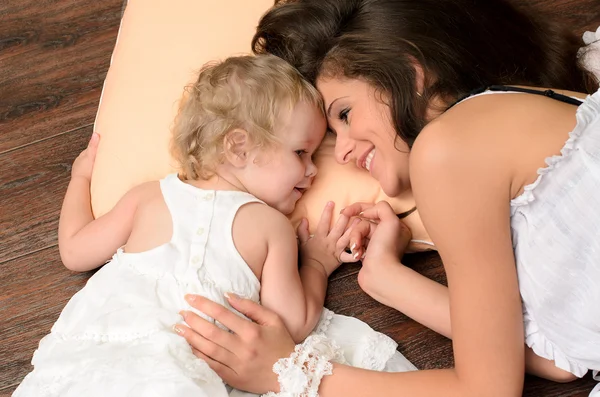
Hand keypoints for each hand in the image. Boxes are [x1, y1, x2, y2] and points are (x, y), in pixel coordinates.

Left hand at [71, 133, 99, 180]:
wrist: (82, 184)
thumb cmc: (85, 171)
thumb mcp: (90, 155)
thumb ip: (93, 145)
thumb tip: (95, 134)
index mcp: (81, 157)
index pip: (89, 150)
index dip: (95, 148)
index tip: (101, 147)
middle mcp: (80, 164)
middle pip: (89, 158)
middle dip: (94, 157)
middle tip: (102, 157)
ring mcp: (81, 172)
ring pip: (89, 166)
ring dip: (94, 166)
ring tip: (101, 166)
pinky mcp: (85, 179)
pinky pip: (90, 174)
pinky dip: (93, 173)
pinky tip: (98, 175)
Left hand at [174, 293, 294, 393]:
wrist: (291, 374)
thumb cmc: (282, 344)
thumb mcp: (272, 320)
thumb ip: (250, 307)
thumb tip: (228, 295)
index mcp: (252, 332)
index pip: (222, 314)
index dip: (204, 305)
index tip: (191, 298)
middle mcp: (242, 348)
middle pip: (211, 332)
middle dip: (193, 320)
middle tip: (181, 312)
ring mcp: (237, 364)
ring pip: (208, 349)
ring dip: (191, 337)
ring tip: (179, 328)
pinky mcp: (234, 377)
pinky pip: (212, 366)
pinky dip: (199, 356)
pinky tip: (191, 347)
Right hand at [296, 201, 359, 275]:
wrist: (313, 271)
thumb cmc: (307, 256)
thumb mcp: (302, 242)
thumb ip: (302, 230)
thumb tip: (304, 219)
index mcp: (320, 237)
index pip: (323, 222)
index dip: (326, 212)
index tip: (331, 202)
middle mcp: (329, 242)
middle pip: (337, 229)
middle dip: (344, 219)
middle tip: (350, 209)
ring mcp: (336, 250)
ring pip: (346, 239)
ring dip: (353, 230)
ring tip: (360, 221)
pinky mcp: (341, 258)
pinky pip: (349, 256)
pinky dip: (356, 254)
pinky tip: (364, 248)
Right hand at [341, 201, 411, 294]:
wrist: (379, 274)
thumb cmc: (386, 248)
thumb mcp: (391, 221)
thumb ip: (381, 208)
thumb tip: (366, 211)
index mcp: (394, 225)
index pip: (373, 209)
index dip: (358, 208)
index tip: (346, 212)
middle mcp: (386, 233)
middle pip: (363, 222)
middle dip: (357, 230)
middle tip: (354, 237)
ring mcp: (376, 243)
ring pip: (357, 232)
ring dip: (355, 240)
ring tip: (357, 249)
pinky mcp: (367, 252)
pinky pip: (355, 243)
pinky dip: (355, 248)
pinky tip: (357, 254)